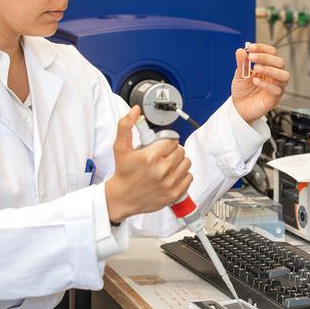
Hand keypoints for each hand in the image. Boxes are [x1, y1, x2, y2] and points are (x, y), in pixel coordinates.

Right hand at [104, 106, 192, 223]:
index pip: (172, 140)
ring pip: (186, 163)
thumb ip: (126, 126)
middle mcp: (161, 170)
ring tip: (167, 165)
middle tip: (162, 156)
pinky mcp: (174, 194)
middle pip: (180, 151)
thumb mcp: (120, 147)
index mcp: (150, 157)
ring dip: (178, 162)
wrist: (122, 197)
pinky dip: (182, 175)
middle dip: (172, 151)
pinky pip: (189, 177)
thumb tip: (135, 110)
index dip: (166, 142)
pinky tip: (171, 175)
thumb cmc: (123, 173)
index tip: (160, 146)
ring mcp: (169, 183)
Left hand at [232, 42, 289, 122]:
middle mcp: (275, 75)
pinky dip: (266, 84)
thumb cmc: (243, 90)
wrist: (239, 108)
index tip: (251, 47)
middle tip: (251, 57)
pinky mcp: (275, 98)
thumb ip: (242, 63)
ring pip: (284, 75)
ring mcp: (276, 86)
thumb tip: (240, 50)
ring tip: (256, 69)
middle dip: (266, 57)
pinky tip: (255, 81)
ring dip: (270, 70)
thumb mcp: (239, 75)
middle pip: (280, 62)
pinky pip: (277, 90)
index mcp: (268, 66)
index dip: (263, 48)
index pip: (272, 53)